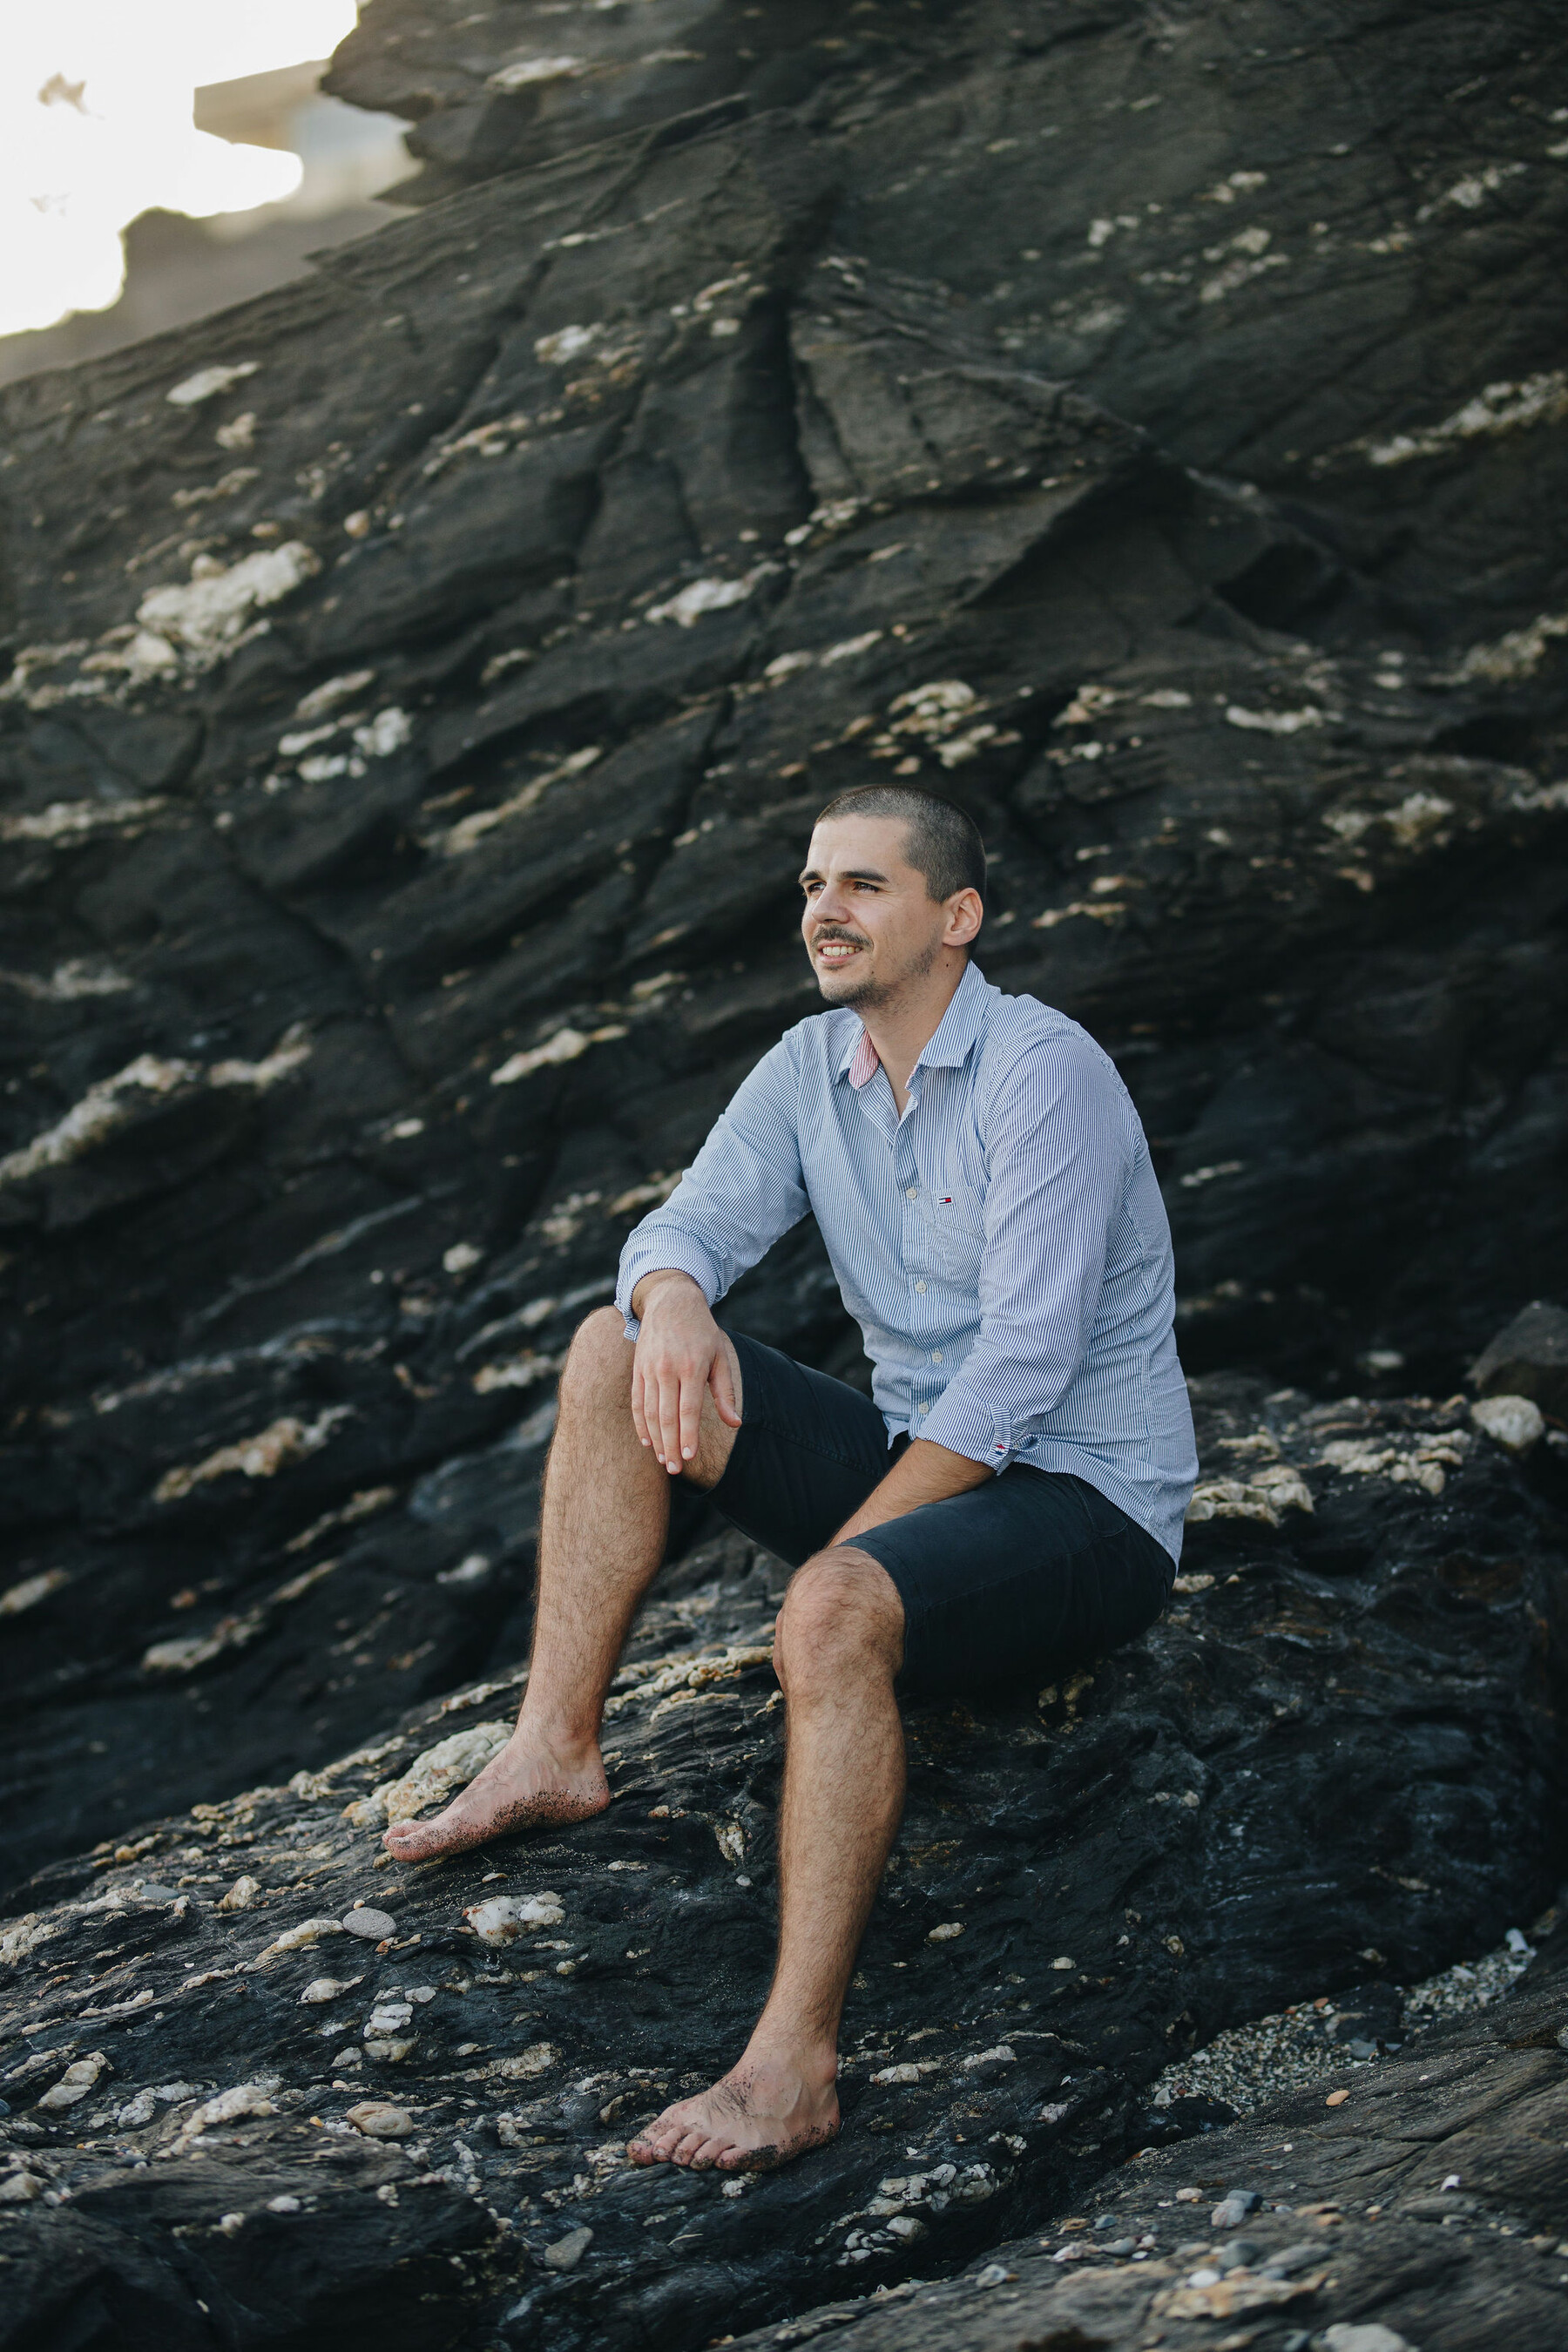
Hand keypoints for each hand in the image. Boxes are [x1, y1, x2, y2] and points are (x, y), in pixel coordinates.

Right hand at [630, 1272, 740, 1472]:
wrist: (671, 1301)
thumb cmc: (702, 1331)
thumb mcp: (720, 1356)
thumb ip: (725, 1392)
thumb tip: (735, 1423)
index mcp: (692, 1366)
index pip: (688, 1409)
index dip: (688, 1435)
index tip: (690, 1457)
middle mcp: (667, 1368)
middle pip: (666, 1416)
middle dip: (671, 1445)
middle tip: (676, 1469)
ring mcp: (649, 1369)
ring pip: (649, 1411)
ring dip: (656, 1439)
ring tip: (664, 1460)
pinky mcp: (638, 1369)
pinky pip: (637, 1401)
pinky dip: (640, 1424)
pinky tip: (647, 1440)